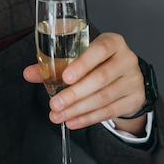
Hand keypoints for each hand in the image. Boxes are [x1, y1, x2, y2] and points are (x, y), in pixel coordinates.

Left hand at [23, 32, 146, 135]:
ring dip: (78, 109)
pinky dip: (88, 118)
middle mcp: (126, 59)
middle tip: (54, 103)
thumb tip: (28, 73)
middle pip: (100, 78)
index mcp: (113, 42)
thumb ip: (55, 65)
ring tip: (58, 115)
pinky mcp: (135, 99)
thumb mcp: (81, 57)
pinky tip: (72, 121)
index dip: (82, 64)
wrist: (127, 76)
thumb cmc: (98, 63)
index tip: (65, 77)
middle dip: (74, 94)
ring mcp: (133, 80)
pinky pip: (109, 111)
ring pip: (103, 97)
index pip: (99, 50)